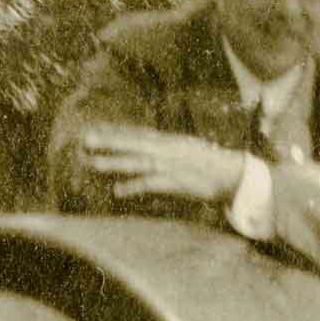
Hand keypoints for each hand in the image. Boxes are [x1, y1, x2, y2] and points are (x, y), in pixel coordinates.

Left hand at [76, 126, 245, 206]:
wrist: (234, 175)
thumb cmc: (210, 165)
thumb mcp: (186, 151)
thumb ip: (166, 151)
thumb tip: (149, 150)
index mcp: (169, 142)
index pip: (136, 134)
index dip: (114, 132)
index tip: (93, 129)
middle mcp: (167, 149)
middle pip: (132, 144)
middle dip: (108, 142)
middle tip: (85, 140)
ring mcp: (171, 165)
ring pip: (137, 162)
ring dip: (114, 162)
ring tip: (92, 163)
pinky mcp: (177, 182)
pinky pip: (151, 184)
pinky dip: (134, 186)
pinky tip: (117, 191)